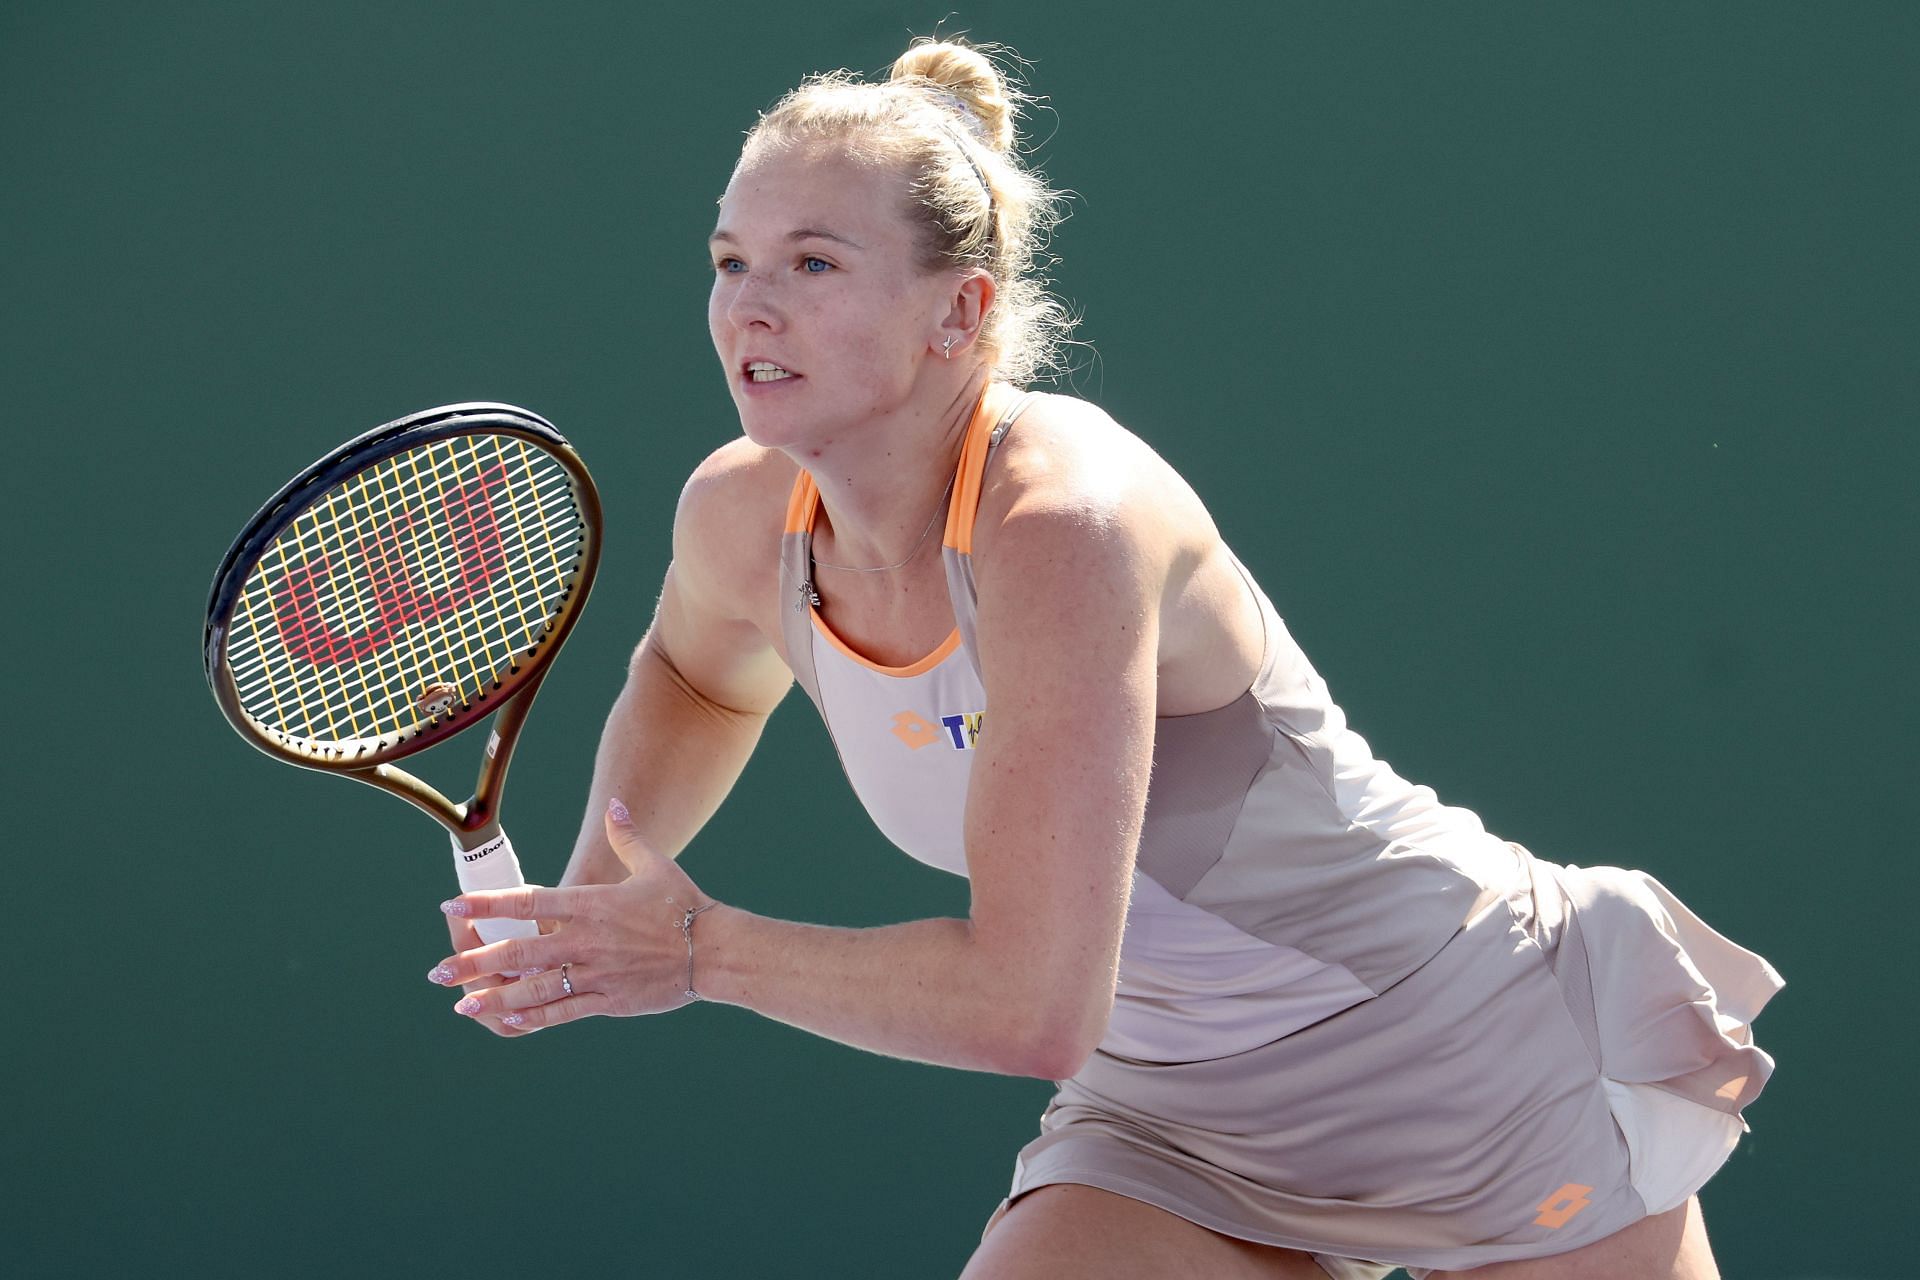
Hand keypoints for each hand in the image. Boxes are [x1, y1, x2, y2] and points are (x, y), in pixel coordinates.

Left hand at [427, 798, 717, 1033]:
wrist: (714, 951)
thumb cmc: (685, 904)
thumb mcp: (655, 864)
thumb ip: (627, 836)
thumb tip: (615, 804)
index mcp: (590, 905)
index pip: (527, 902)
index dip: (486, 905)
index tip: (453, 906)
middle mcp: (586, 941)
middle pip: (518, 952)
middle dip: (474, 963)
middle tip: (439, 972)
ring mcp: (595, 974)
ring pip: (534, 989)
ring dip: (495, 998)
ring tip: (462, 1004)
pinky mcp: (608, 1001)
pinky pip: (563, 1012)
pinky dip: (534, 1018)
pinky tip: (509, 1022)